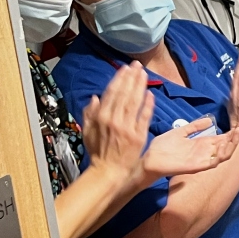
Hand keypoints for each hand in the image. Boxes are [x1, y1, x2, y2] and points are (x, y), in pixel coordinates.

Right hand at [83, 64, 152, 180]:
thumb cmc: (98, 152)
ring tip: (144, 74)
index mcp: (101, 117)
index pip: (111, 93)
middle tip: (137, 65)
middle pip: (124, 94)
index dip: (119, 79)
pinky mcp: (139, 135)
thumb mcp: (87, 131)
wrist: (108, 171)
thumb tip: (95, 97)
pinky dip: (147, 105)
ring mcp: (127, 127)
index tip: (125, 69)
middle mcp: (114, 119)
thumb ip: (89, 113)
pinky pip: (144, 117)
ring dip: (139, 86)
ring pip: (134, 102)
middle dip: (131, 78)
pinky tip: (151, 94)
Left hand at [140, 116, 238, 178]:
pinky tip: (223, 143)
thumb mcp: (180, 132)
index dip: (235, 129)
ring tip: (237, 131)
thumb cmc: (162, 148)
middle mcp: (206, 152)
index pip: (224, 137)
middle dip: (238, 133)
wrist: (149, 160)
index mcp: (203, 144)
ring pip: (225, 154)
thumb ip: (194, 127)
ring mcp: (203, 160)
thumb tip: (210, 120)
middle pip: (228, 144)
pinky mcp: (197, 167)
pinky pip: (214, 162)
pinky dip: (221, 153)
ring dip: (233, 143)